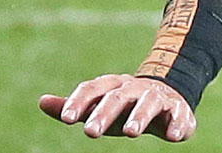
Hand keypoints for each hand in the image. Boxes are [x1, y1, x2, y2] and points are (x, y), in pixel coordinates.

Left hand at [40, 74, 195, 141]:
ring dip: (139, 116)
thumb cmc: (123, 107)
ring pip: (148, 103)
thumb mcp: (98, 106)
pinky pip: (179, 115)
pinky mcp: (179, 110)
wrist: (166, 95)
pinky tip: (172, 136)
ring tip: (131, 133)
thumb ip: (73, 106)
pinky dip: (177, 124)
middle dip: (104, 113)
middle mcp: (133, 89)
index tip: (66, 119)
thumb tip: (42, 102)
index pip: (93, 89)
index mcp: (112, 86)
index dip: (79, 102)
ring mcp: (157, 97)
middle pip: (117, 97)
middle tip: (90, 132)